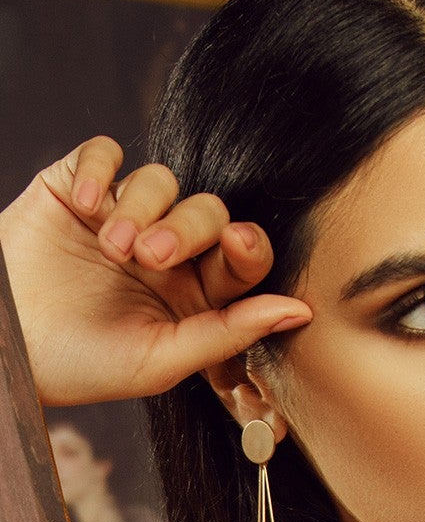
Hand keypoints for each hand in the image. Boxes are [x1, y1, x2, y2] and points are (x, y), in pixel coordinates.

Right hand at [0, 136, 311, 406]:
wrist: (8, 351)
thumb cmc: (84, 367)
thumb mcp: (162, 361)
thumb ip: (230, 333)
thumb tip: (299, 312)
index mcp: (195, 293)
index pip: (241, 256)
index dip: (248, 245)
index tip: (238, 246)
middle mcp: (165, 251)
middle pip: (206, 211)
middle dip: (188, 228)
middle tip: (152, 257)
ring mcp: (121, 216)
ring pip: (161, 180)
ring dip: (144, 208)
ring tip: (114, 247)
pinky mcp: (76, 188)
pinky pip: (104, 154)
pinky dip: (99, 171)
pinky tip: (85, 207)